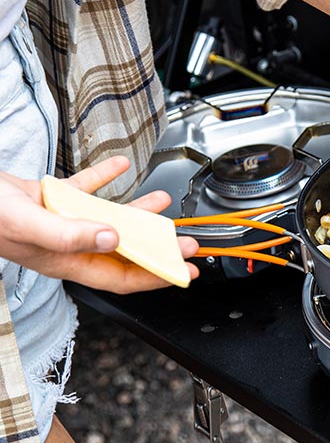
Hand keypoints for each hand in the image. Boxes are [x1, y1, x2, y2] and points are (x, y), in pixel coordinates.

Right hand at [0, 156, 199, 292]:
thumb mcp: (30, 225)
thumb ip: (71, 235)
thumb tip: (113, 239)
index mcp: (67, 260)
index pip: (123, 276)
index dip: (157, 275)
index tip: (184, 271)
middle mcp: (69, 244)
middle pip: (125, 250)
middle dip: (158, 246)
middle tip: (186, 241)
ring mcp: (61, 221)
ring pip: (110, 219)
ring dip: (138, 211)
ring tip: (163, 203)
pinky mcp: (50, 198)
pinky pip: (85, 189)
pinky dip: (105, 178)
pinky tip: (121, 166)